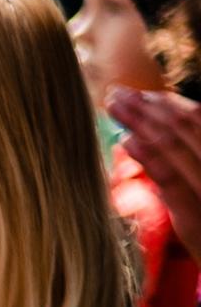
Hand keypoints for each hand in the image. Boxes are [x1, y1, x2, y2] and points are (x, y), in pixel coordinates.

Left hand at [112, 87, 200, 215]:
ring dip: (141, 121)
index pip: (197, 120)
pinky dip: (148, 155)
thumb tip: (155, 136)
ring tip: (114, 106)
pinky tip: (128, 140)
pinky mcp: (196, 214)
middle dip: (148, 107)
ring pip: (174, 145)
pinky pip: (170, 178)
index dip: (169, 103)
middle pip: (182, 127)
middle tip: (118, 93)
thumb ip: (190, 159)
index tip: (142, 93)